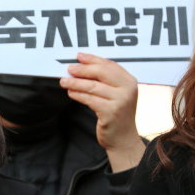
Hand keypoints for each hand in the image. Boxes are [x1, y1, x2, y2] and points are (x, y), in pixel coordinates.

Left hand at [59, 53, 145, 172]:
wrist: (123, 139)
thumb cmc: (116, 115)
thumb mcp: (115, 95)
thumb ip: (104, 81)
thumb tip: (81, 67)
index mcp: (129, 81)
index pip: (109, 64)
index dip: (93, 59)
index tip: (79, 56)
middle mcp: (128, 89)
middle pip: (101, 72)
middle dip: (82, 69)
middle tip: (69, 69)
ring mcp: (121, 101)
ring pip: (92, 86)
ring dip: (75, 83)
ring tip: (64, 81)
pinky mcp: (111, 112)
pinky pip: (89, 99)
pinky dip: (78, 95)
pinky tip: (71, 93)